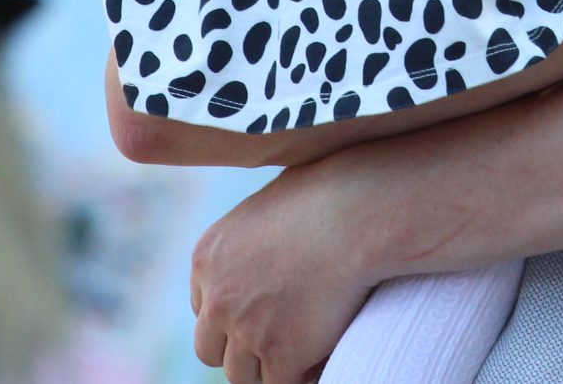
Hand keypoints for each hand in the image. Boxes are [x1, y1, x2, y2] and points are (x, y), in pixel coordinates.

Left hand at [190, 164, 374, 383]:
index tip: (260, 314)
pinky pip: (281, 382)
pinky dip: (301, 375)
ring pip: (241, 374)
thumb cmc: (328, 197)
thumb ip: (253, 235)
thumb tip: (267, 250)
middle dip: (238, 349)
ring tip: (301, 352)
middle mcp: (218, 298)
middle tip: (274, 341)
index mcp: (208, 258)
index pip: (204, 308)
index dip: (232, 316)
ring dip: (267, 367)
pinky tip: (320, 357)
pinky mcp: (280, 354)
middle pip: (209, 348)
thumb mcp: (271, 205)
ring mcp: (246, 329)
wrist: (358, 216)